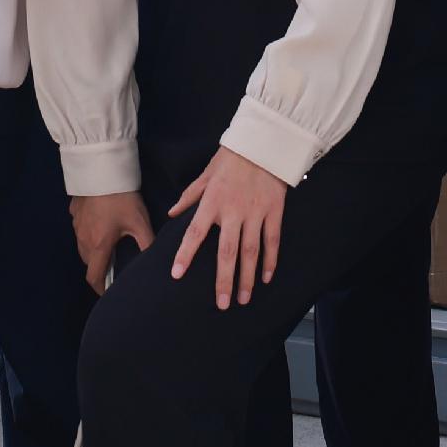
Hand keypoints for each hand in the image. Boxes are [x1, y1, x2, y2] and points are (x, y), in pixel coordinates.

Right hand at [69, 189, 154, 294]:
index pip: (94, 277)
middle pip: (88, 264)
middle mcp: (84, 239)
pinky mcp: (74, 213)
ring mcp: (76, 226)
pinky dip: (88, 235)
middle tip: (114, 269)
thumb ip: (147, 244)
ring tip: (108, 249)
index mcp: (99, 245)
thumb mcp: (139, 222)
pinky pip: (80, 231)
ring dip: (93, 253)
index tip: (108, 293)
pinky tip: (100, 226)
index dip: (100, 289)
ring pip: (82, 248)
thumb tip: (155, 263)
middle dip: (100, 270)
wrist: (101, 169)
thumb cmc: (121, 197)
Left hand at [166, 148, 290, 309]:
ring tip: (243, 299)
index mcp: (212, 202)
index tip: (177, 274)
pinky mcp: (274, 211)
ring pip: (251, 251)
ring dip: (247, 277)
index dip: (185, 254)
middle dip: (224, 280)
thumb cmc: (231, 157)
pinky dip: (270, 260)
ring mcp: (255, 212)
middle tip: (222, 303)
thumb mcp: (206, 173)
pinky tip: (266, 277)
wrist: (264, 142)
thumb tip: (172, 213)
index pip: (195, 233)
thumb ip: (189, 196)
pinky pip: (272, 240)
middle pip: (227, 252)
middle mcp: (233, 211)